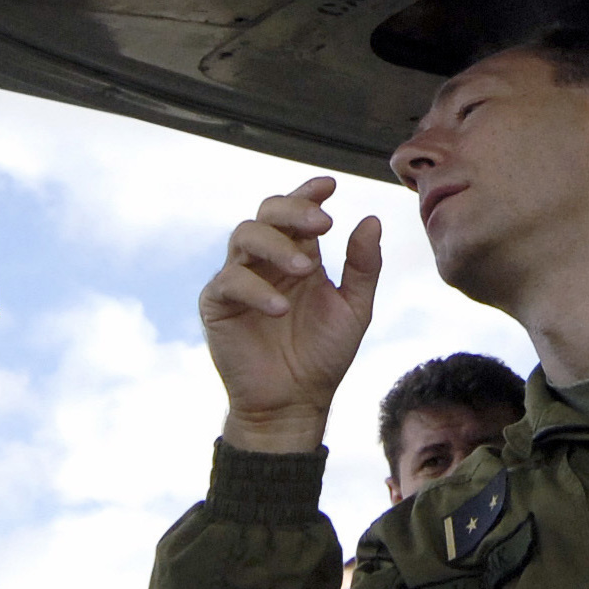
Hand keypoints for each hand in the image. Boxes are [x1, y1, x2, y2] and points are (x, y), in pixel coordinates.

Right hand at [200, 178, 381, 456]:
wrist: (296, 403)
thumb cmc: (323, 355)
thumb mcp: (354, 309)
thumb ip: (363, 266)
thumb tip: (370, 219)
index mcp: (298, 255)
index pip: (297, 211)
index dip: (308, 192)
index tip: (330, 185)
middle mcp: (266, 261)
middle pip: (266, 213)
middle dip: (293, 210)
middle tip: (323, 224)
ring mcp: (239, 279)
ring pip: (243, 236)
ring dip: (276, 245)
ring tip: (306, 269)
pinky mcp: (218, 305)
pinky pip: (229, 281)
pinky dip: (256, 289)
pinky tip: (281, 307)